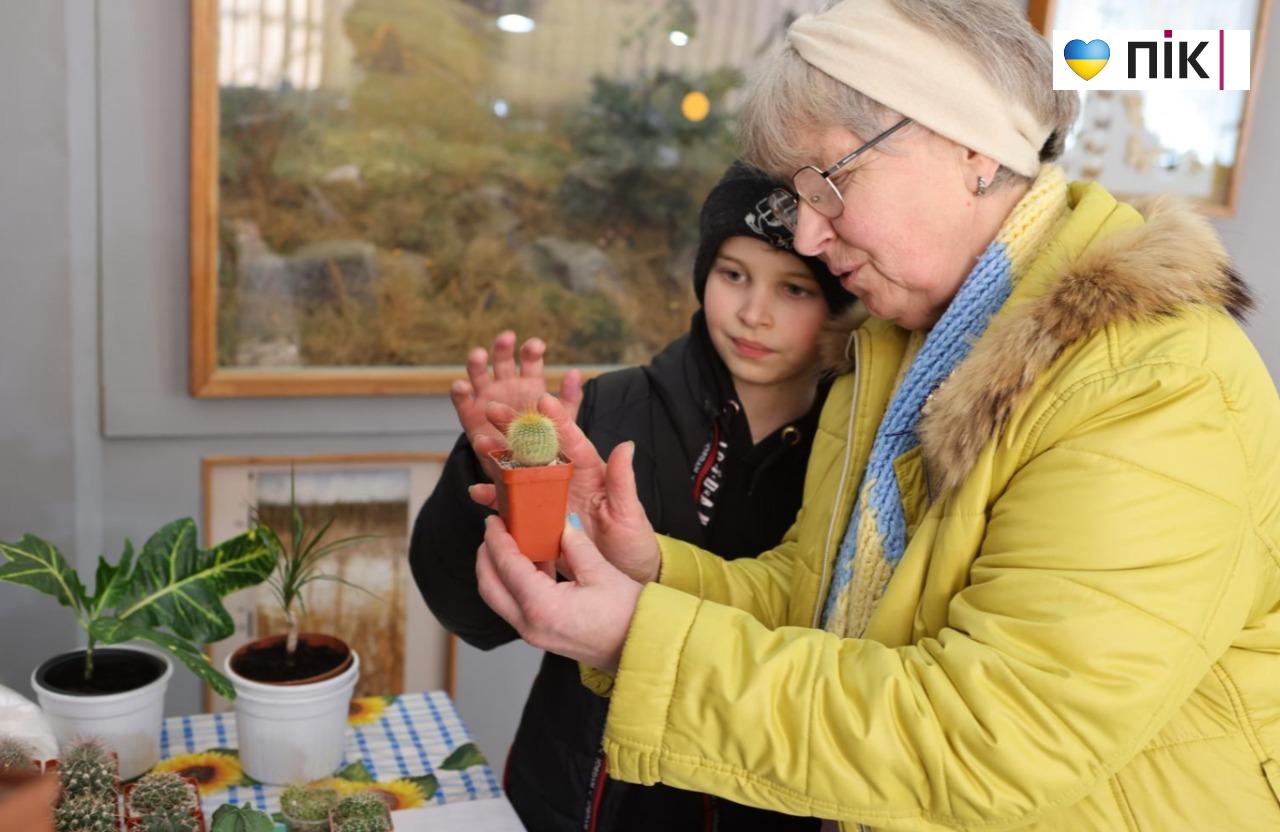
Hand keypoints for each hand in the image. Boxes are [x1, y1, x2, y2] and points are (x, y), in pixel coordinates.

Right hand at [451, 330, 583, 463]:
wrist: (523, 472)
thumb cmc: (545, 446)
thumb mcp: (562, 424)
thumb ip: (569, 400)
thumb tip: (576, 373)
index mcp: (529, 384)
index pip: (530, 360)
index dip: (531, 350)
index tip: (536, 346)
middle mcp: (506, 386)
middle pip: (502, 359)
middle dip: (503, 348)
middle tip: (506, 338)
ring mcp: (486, 398)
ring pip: (478, 373)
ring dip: (477, 362)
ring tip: (479, 355)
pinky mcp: (470, 416)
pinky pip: (462, 401)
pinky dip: (459, 392)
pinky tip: (462, 386)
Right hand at [470, 395, 661, 583]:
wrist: (621, 573)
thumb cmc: (632, 540)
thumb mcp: (629, 511)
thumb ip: (622, 479)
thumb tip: (627, 445)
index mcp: (590, 470)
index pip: (572, 439)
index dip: (558, 419)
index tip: (543, 399)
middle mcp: (565, 479)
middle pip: (537, 448)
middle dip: (515, 428)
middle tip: (493, 409)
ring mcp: (549, 498)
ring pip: (518, 472)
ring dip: (497, 459)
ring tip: (479, 445)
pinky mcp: (537, 520)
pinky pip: (512, 505)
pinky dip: (494, 499)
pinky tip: (478, 493)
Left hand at [476, 515, 640, 670]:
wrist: (643, 650)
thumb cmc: (630, 616)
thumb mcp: (601, 572)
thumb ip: (575, 545)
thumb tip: (562, 524)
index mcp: (543, 607)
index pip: (507, 565)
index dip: (497, 539)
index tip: (494, 520)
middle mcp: (530, 625)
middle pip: (490, 586)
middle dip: (486, 555)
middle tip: (494, 531)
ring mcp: (534, 635)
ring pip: (499, 598)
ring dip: (498, 570)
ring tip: (510, 543)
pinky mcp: (542, 636)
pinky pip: (516, 607)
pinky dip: (513, 584)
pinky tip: (532, 564)